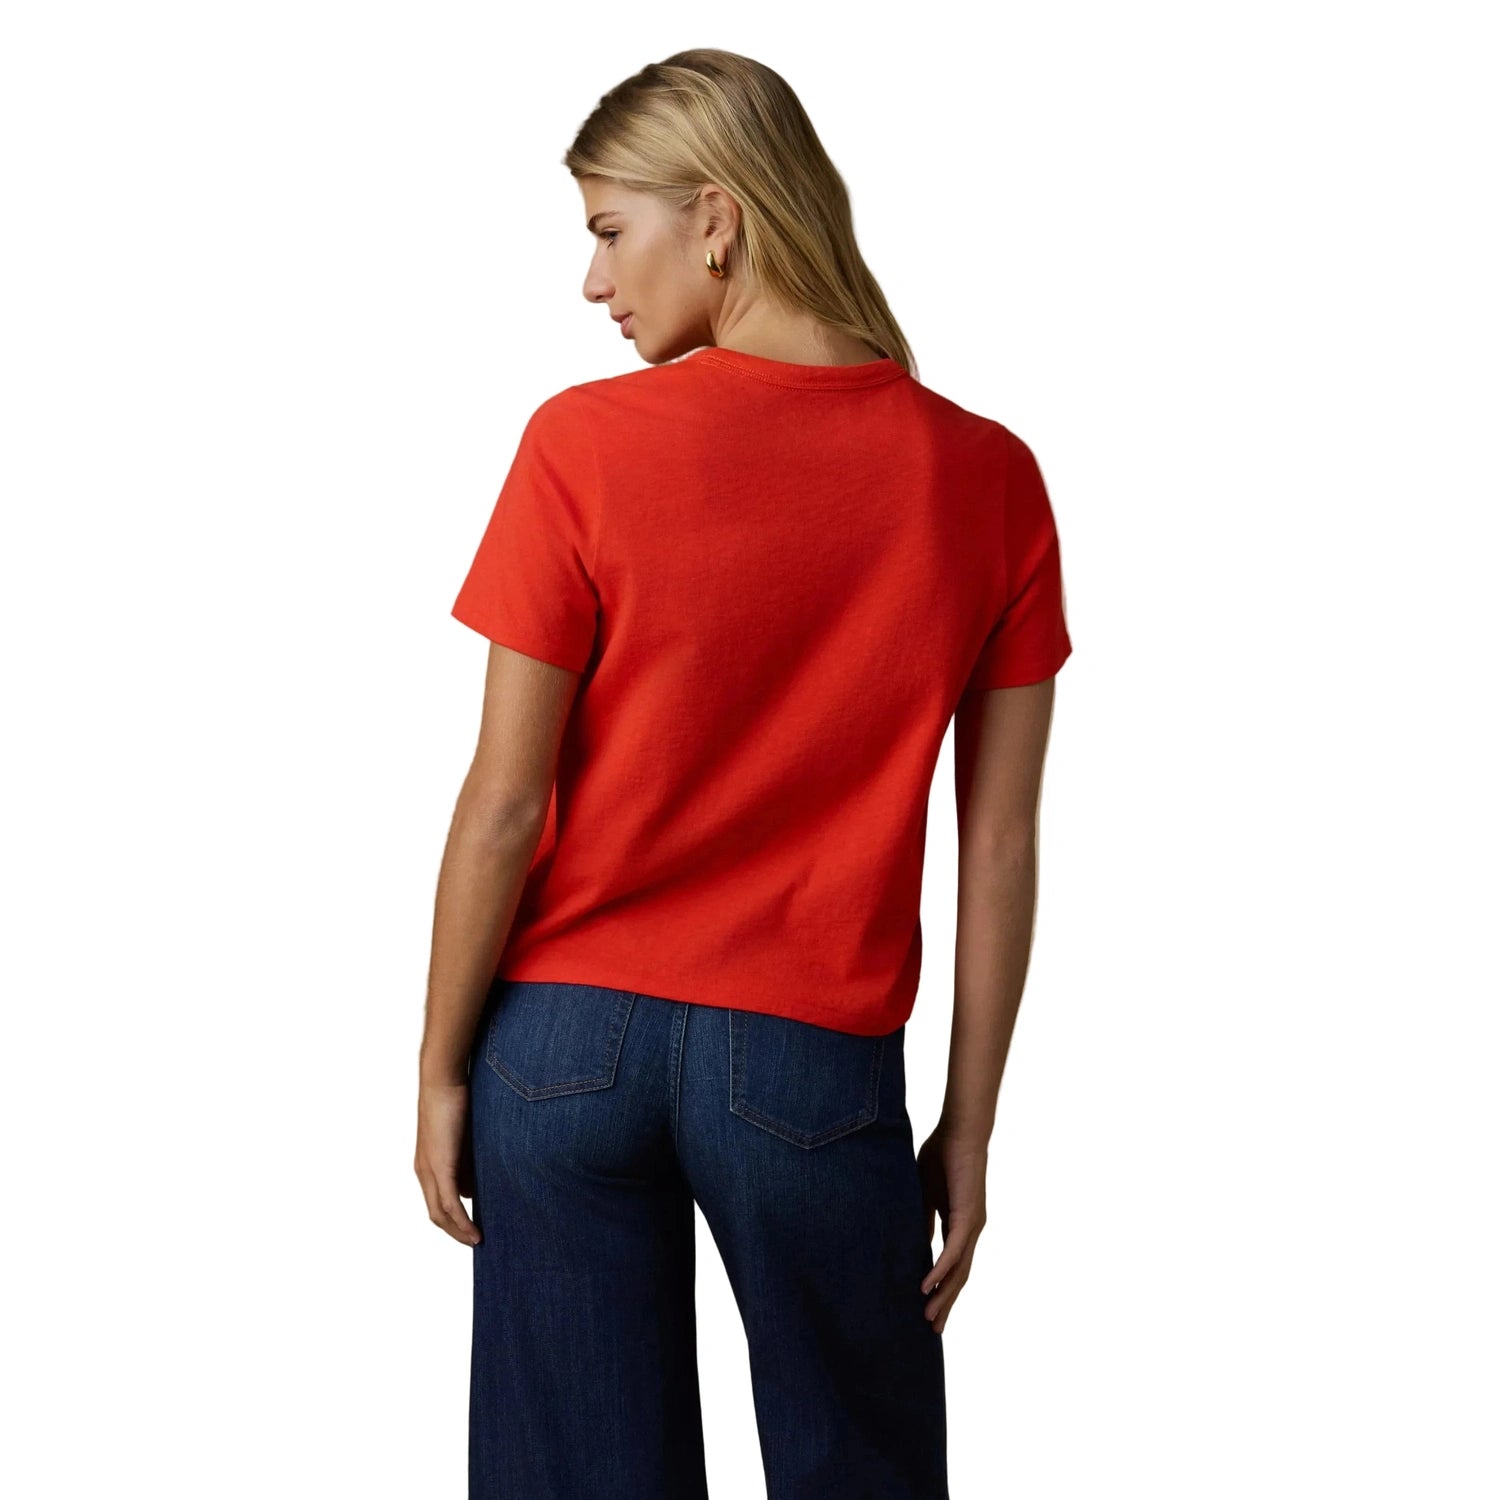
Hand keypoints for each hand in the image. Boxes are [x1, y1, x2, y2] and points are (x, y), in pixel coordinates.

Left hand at [415, 1080, 480, 1246]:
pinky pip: (449, 1204)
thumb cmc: (456, 1099)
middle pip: (436, 1215)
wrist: (443, 1080)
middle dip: (455, 1232)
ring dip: (459, 1232)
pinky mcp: (440, 1167)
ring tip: (478, 1241)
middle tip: (477, 1241)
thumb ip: (470, 1158)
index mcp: (429, 1164)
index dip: (453, 1219)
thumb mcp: (465, 1135)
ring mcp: (430, 1171)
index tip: (473, 1228)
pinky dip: (462, 1222)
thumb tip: (478, 1181)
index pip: (438, 1201)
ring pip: (441, 1215)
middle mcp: (425, 1172)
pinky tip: (475, 1232)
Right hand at [915, 1124, 987, 1333]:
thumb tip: (917, 1241)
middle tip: (933, 1330)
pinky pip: (953, 1252)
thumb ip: (924, 1217)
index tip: (929, 1309)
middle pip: (959, 1277)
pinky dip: (940, 1272)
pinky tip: (927, 1289)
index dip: (941, 1288)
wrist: (961, 1131)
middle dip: (946, 1304)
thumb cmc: (943, 1153)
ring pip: (959, 1272)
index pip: (953, 1265)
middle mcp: (971, 1230)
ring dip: (944, 1297)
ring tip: (929, 1320)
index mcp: (961, 1224)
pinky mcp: (968, 1218)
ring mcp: (972, 1226)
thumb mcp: (926, 1192)